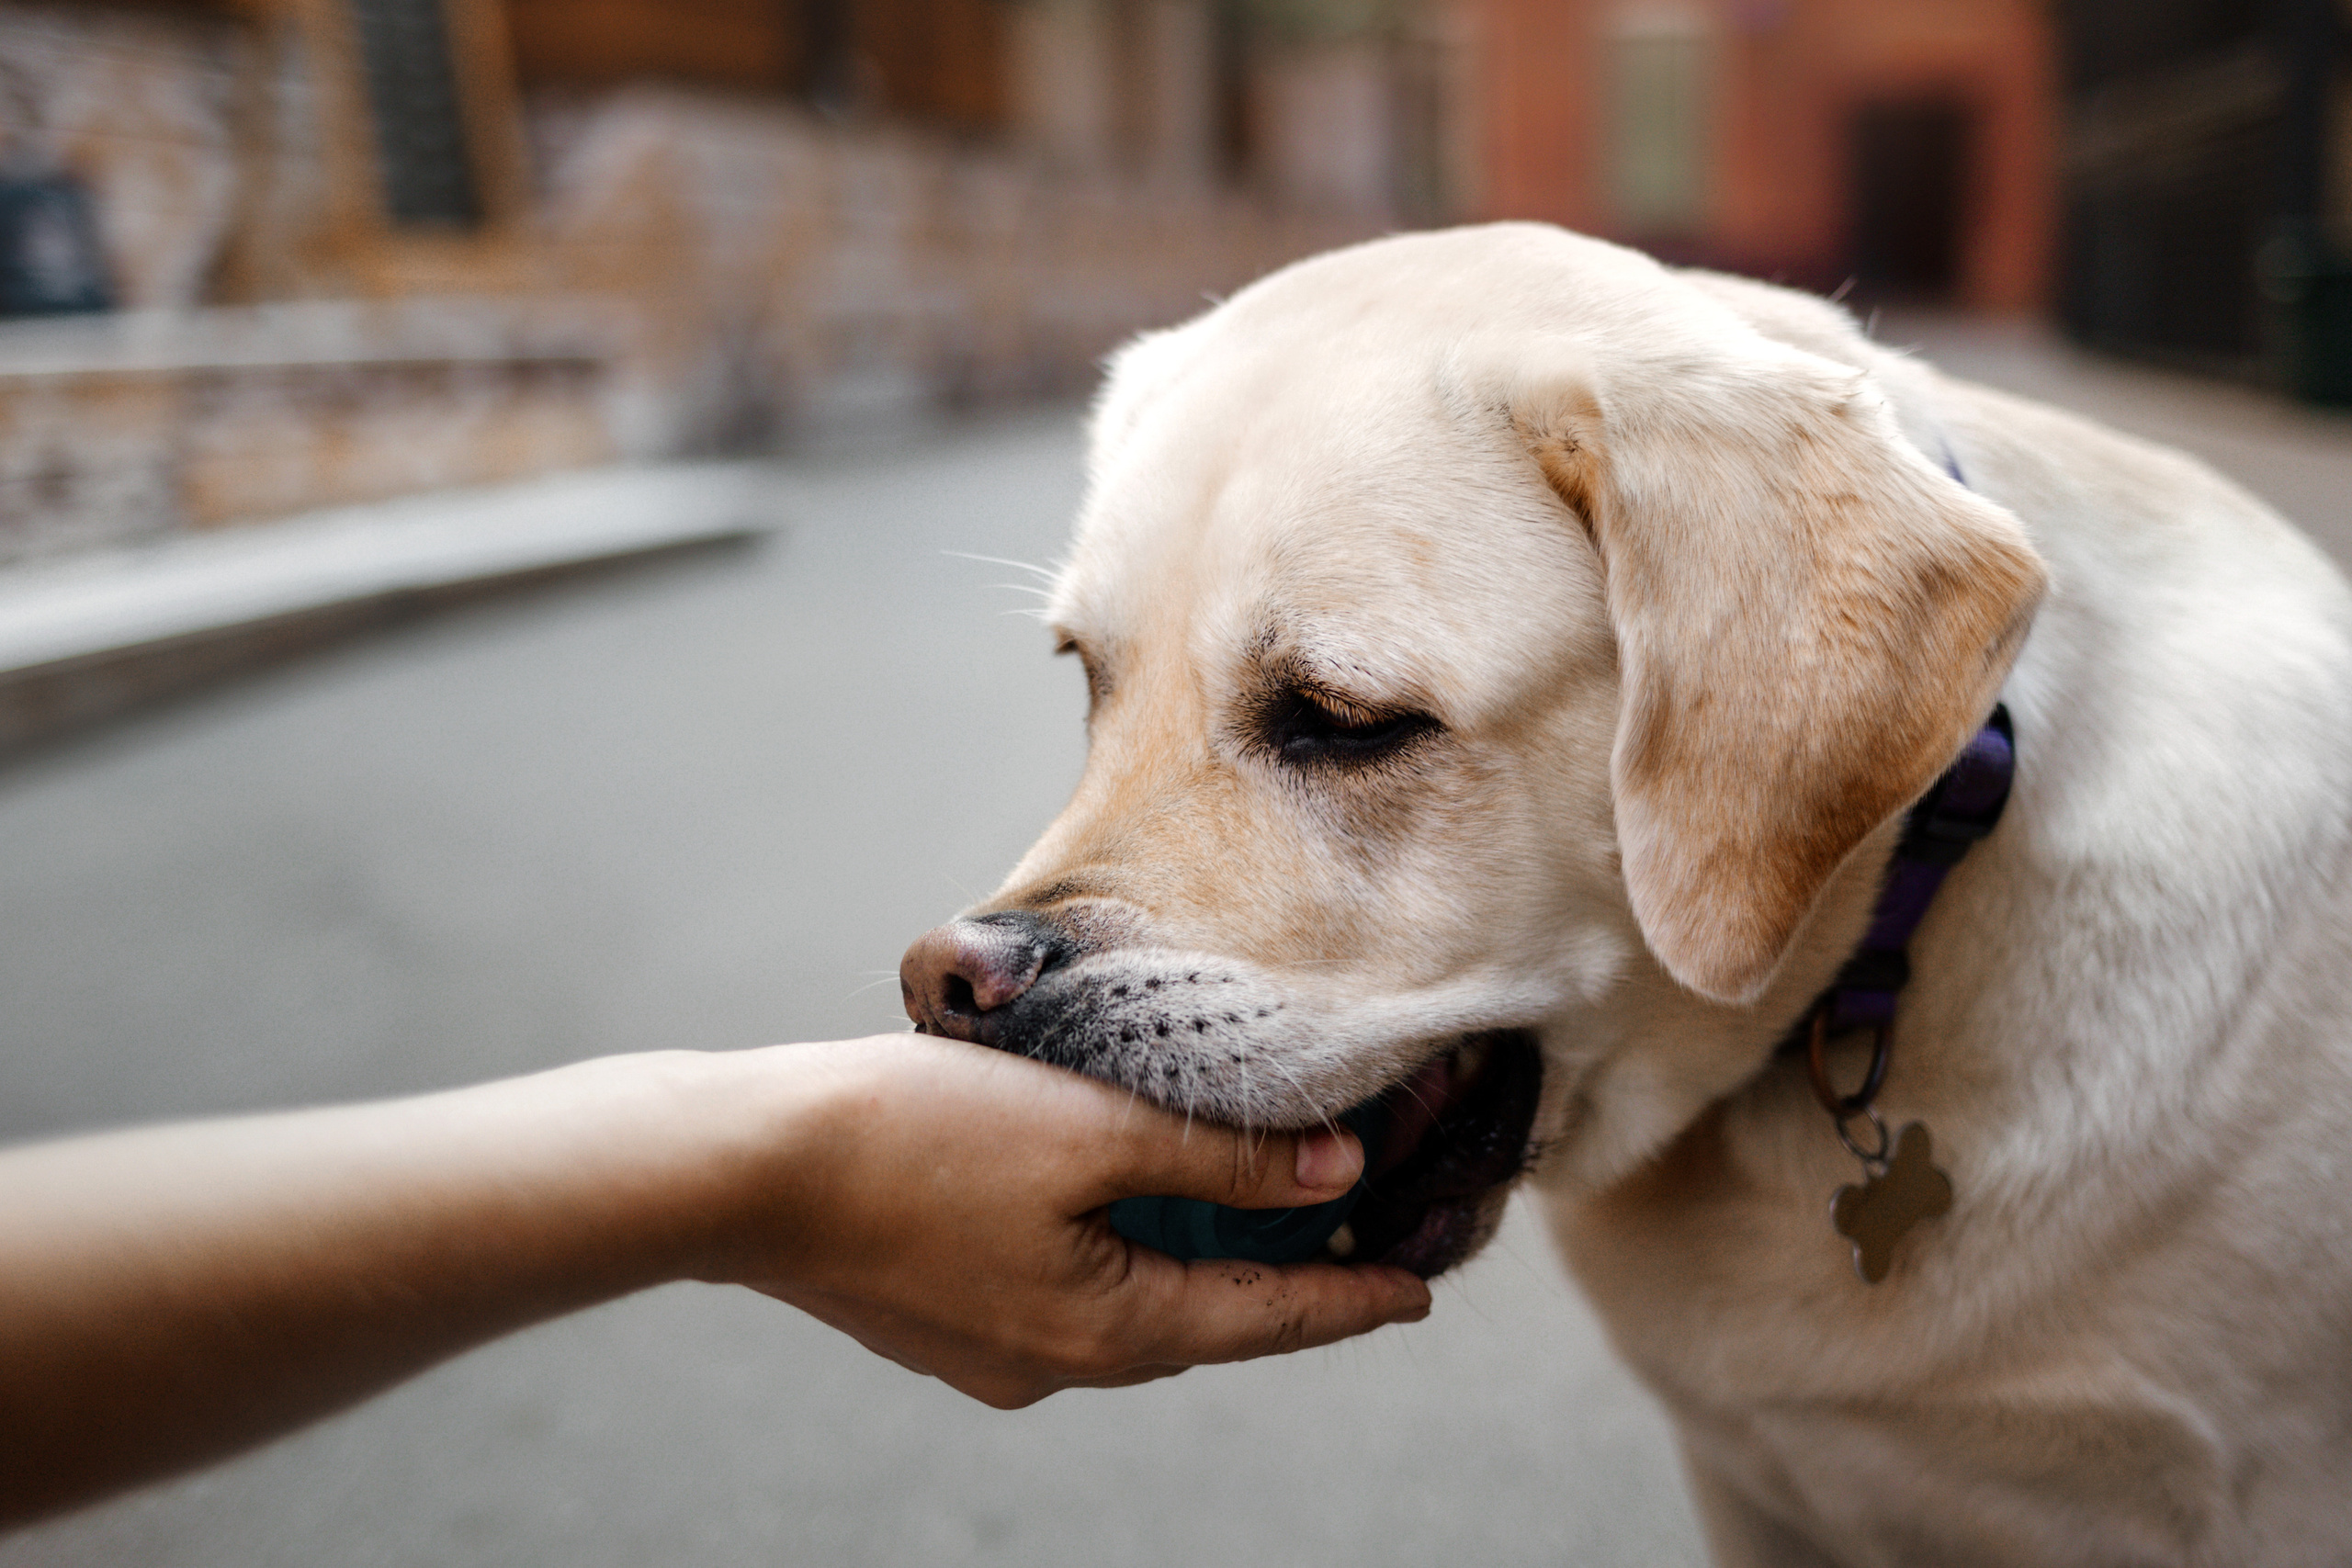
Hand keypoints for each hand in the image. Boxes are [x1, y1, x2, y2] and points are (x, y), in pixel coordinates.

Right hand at [706, 1035, 1432, 1407]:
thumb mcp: (1090, 1128)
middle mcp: (1057, 1362)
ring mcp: (994, 1351)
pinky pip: (1065, 1291)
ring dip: (1193, 1260)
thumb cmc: (914, 1140)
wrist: (744, 1168)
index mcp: (1109, 1329)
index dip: (1352, 1302)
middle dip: (1280, 1281)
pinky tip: (1114, 1199)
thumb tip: (1334, 1169)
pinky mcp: (944, 1319)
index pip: (1268, 1319)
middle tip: (1349, 1240)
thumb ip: (1220, 1154)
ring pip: (1132, 1305)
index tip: (1417, 1293)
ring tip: (1243, 1210)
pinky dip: (1116, 1250)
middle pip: (1204, 1319)